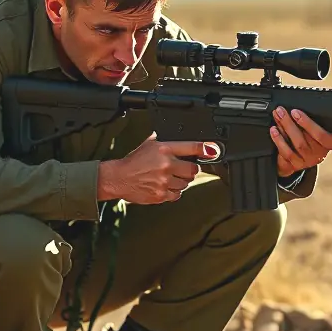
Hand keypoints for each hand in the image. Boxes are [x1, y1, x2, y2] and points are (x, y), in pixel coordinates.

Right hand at [99, 133, 218, 204]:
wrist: (119, 178)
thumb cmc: (133, 162)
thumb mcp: (149, 144)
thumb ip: (165, 140)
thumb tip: (179, 135)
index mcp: (164, 149)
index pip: (192, 148)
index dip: (206, 149)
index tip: (213, 151)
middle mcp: (166, 165)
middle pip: (193, 169)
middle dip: (190, 169)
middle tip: (182, 169)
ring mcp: (164, 181)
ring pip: (186, 183)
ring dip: (181, 181)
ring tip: (169, 177)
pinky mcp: (161, 195)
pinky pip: (177, 194)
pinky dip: (174, 192)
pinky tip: (165, 186)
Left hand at [270, 107, 331, 177]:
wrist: (301, 154)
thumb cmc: (313, 134)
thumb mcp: (320, 125)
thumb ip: (318, 116)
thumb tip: (303, 99)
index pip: (330, 135)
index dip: (311, 124)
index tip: (296, 112)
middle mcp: (323, 152)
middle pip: (309, 138)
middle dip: (293, 122)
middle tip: (281, 110)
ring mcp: (310, 160)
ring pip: (299, 144)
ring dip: (285, 128)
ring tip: (277, 116)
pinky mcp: (298, 164)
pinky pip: (288, 153)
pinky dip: (279, 140)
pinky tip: (274, 130)